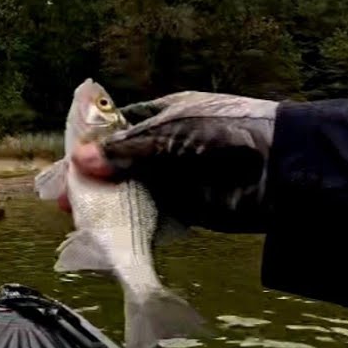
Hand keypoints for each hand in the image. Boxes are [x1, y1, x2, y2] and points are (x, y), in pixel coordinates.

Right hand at [65, 92, 277, 232]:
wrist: (281, 169)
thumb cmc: (226, 134)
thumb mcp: (169, 134)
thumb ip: (124, 151)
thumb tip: (79, 162)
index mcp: (162, 115)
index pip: (115, 129)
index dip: (89, 147)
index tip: (67, 167)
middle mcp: (165, 145)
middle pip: (118, 164)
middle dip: (93, 181)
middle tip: (66, 200)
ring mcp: (174, 177)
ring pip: (130, 192)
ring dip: (107, 205)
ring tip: (81, 219)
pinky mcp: (185, 208)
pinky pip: (149, 217)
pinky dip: (129, 224)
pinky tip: (107, 233)